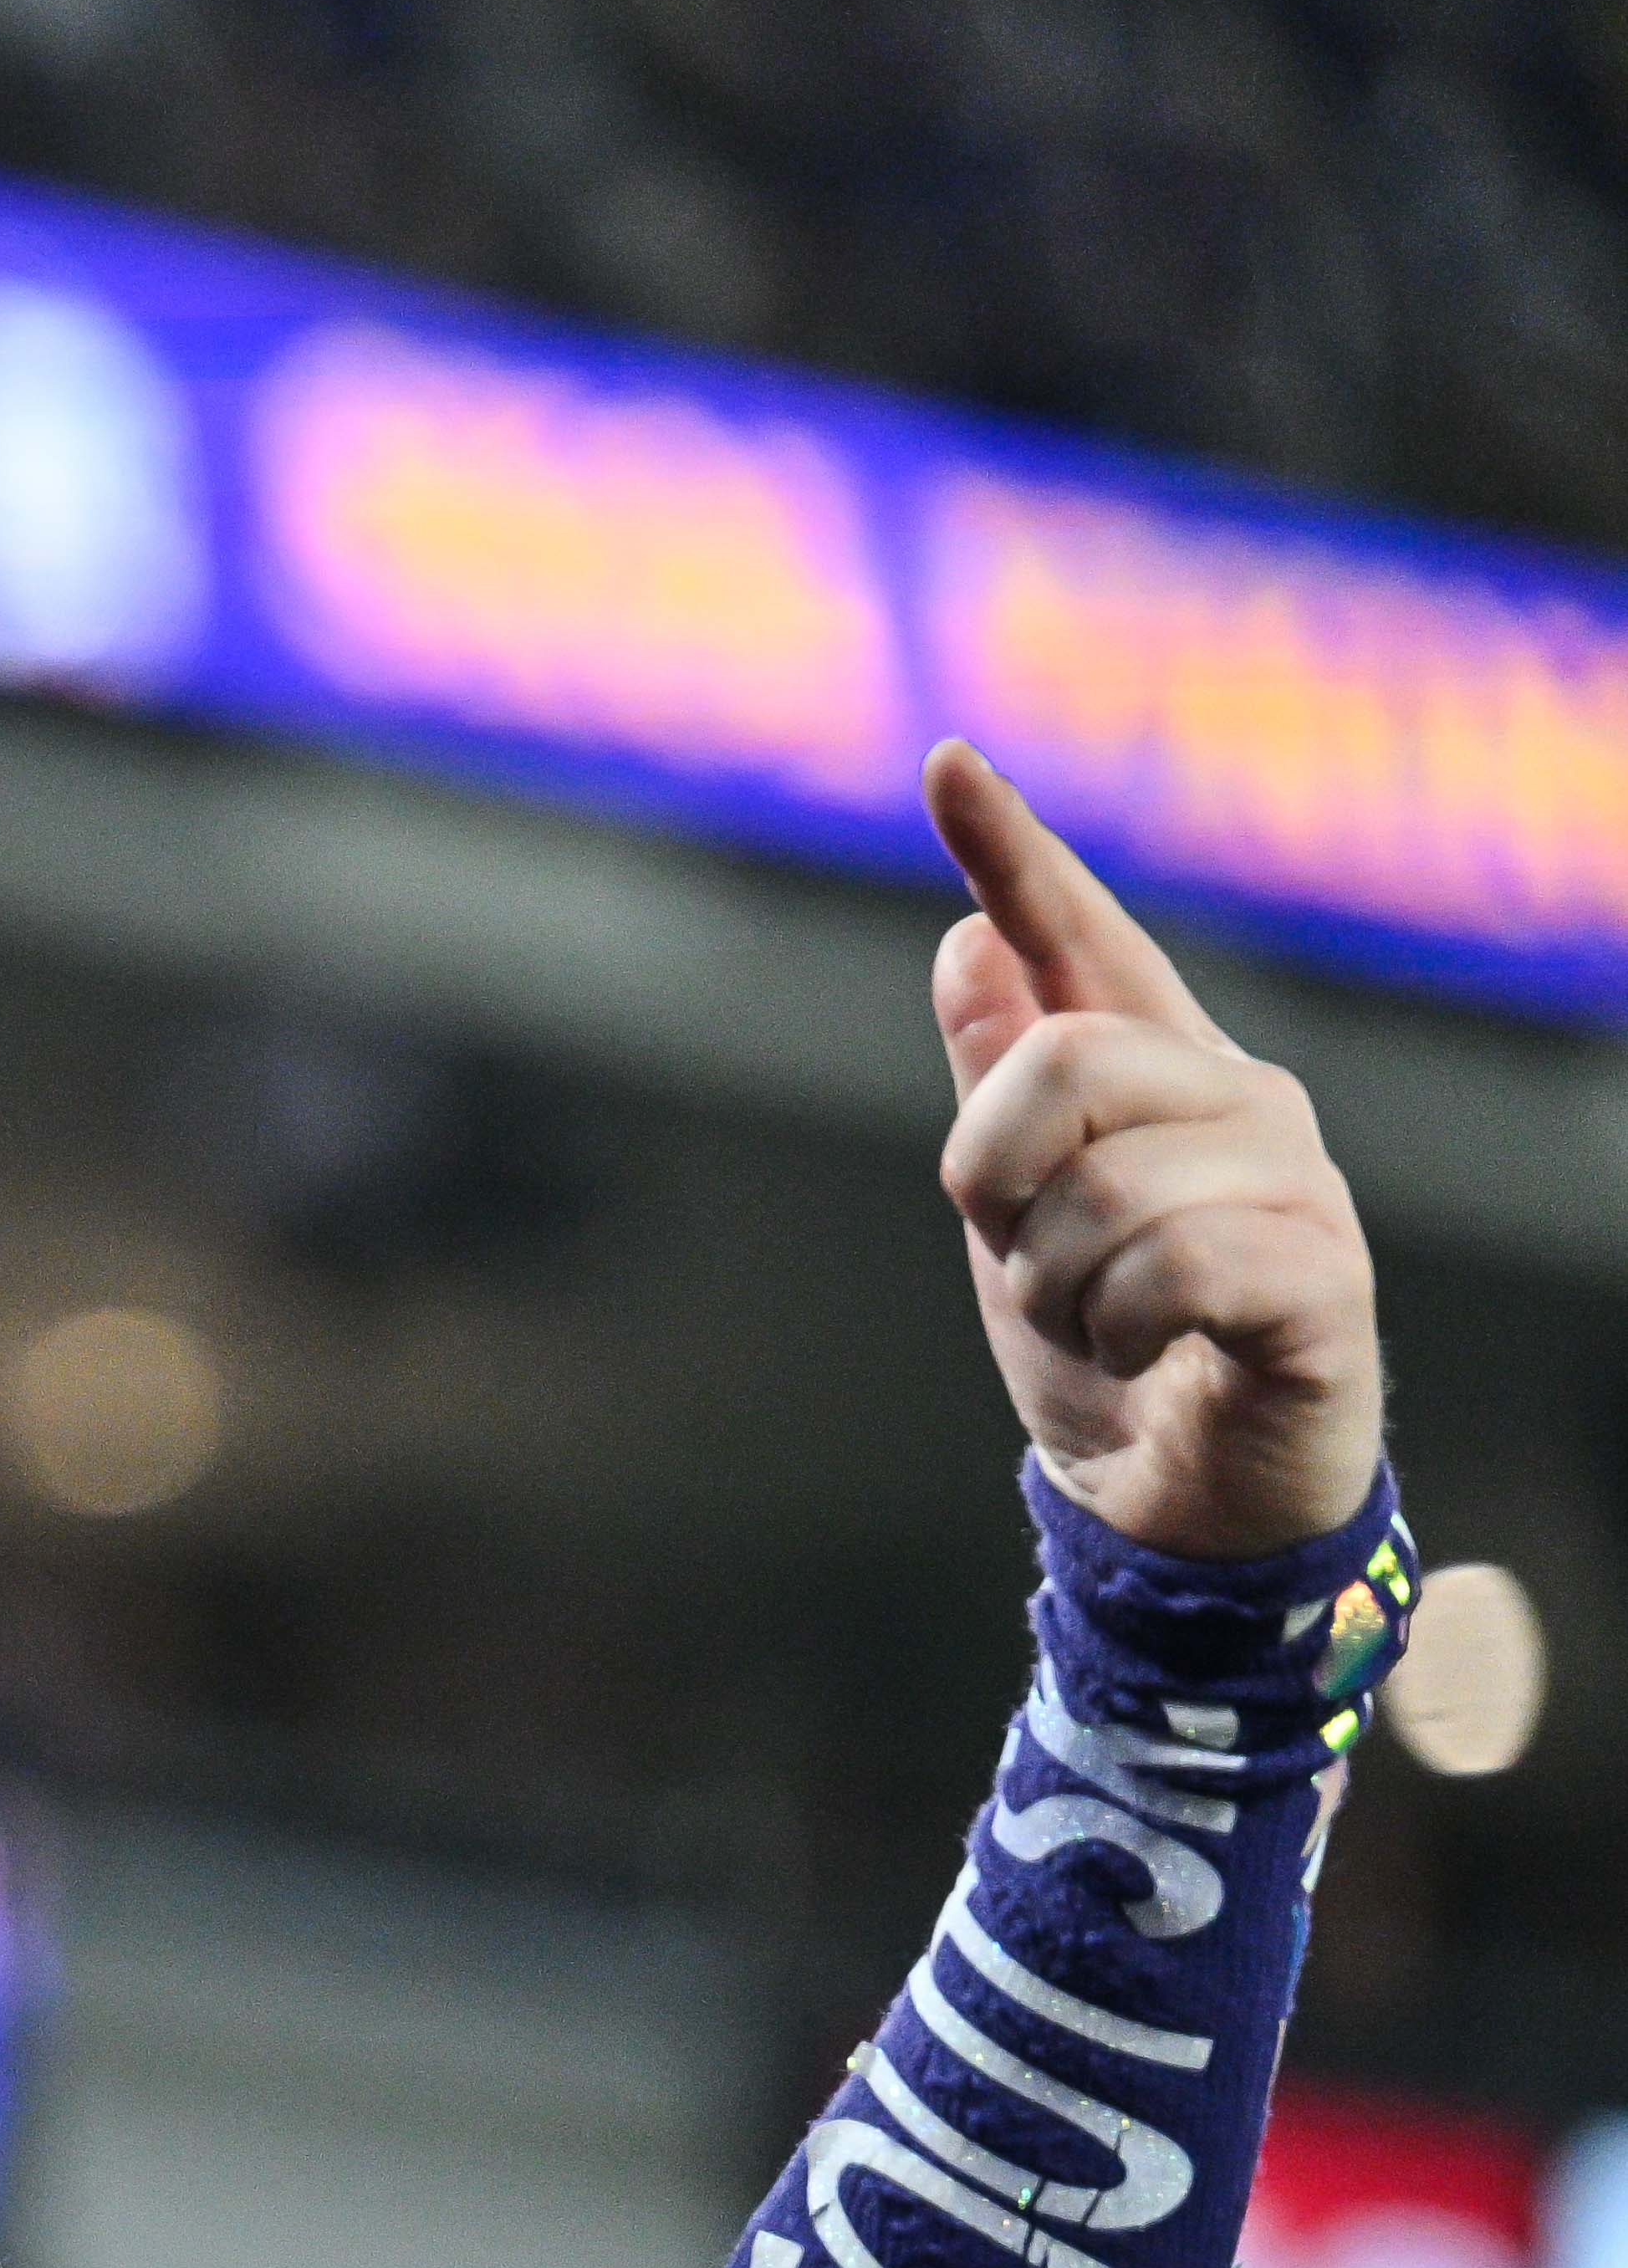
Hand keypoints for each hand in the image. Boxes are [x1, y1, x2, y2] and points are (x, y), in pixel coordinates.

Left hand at [926, 744, 1381, 1562]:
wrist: (1182, 1507)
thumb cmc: (1111, 1347)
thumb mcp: (1020, 1214)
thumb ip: (1005, 1087)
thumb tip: (965, 946)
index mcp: (1159, 1074)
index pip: (1081, 936)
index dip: (1012, 852)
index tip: (945, 760)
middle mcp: (1241, 1100)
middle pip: (1063, 1064)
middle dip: (999, 1185)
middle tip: (1032, 1262)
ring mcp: (1296, 1184)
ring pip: (1102, 1192)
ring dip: (1056, 1290)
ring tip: (1101, 1327)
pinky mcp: (1322, 1282)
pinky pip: (1172, 1269)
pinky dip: (1120, 1331)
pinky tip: (1150, 1353)